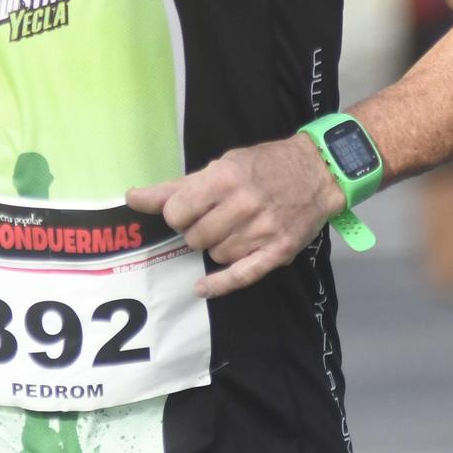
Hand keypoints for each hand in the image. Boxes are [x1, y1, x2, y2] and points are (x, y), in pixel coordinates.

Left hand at [126, 135, 343, 298]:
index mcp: (225, 178)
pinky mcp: (278, 252)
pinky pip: (240, 276)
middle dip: (196, 231)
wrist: (319, 171)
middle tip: (211, 220)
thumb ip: (177, 186)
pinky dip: (218, 284)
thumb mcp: (222, 165)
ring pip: (215, 255)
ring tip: (231, 230)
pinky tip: (201, 287)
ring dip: (216, 247)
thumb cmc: (265, 165)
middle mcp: (243, 205)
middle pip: (194, 237)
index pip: (176, 212)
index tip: (185, 211)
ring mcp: (262, 231)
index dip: (175, 215)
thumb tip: (134, 198)